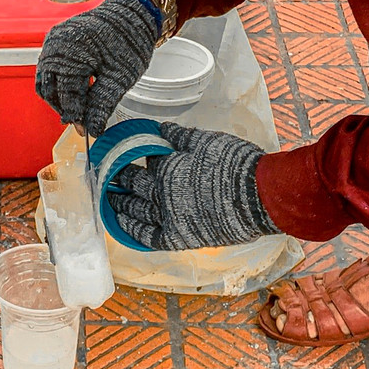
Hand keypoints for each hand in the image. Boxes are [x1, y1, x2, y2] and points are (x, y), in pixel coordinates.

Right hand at [36, 0, 158, 136]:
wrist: (132, 14)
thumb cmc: (129, 41)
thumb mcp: (120, 77)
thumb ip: (102, 104)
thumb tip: (92, 130)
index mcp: (73, 50)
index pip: (67, 94)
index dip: (76, 116)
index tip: (86, 133)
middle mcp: (56, 44)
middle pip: (49, 89)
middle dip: (65, 109)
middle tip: (82, 124)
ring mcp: (53, 40)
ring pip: (45, 81)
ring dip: (59, 98)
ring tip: (79, 110)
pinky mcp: (55, 40)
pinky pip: (49, 69)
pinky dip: (59, 84)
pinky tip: (76, 93)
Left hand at [108, 122, 278, 249]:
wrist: (260, 197)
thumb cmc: (235, 165)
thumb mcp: (207, 141)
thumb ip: (180, 136)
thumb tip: (161, 129)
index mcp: (168, 167)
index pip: (144, 159)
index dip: (134, 154)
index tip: (124, 151)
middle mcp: (162, 193)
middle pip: (133, 184)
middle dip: (119, 177)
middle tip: (109, 174)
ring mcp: (168, 218)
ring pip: (134, 211)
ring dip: (118, 203)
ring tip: (108, 198)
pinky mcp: (179, 239)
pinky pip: (148, 237)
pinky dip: (133, 231)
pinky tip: (123, 225)